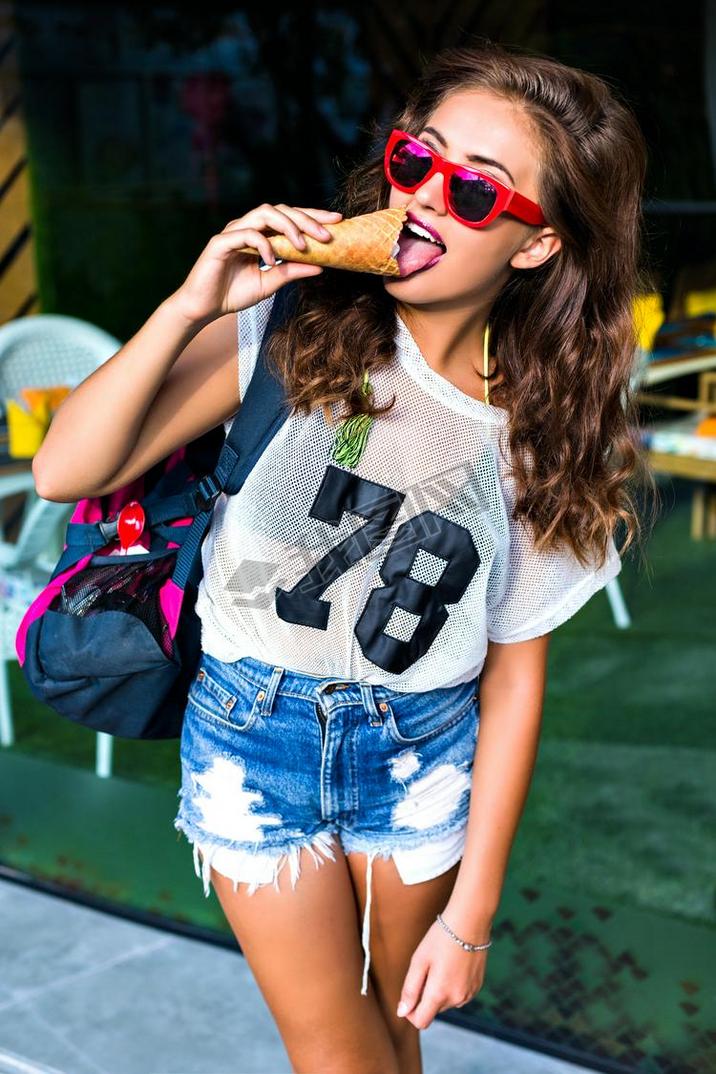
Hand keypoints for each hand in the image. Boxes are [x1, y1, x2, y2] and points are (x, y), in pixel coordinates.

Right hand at [169, 203, 343, 324]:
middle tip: (327, 235)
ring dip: (288, 227)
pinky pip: (246, 235)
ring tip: (303, 246)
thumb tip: (321, 267)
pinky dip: (263, 245)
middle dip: (307, 220)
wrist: (204, 308)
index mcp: (260, 234)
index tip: (338, 222)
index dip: (313, 217)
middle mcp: (247, 227)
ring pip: (264, 214)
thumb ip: (292, 272)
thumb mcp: (270, 283)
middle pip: (281, 210)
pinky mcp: (220, 243)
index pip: (289, 217)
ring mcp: (233, 232)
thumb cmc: (233, 294)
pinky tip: (272, 260)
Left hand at [396, 915, 489, 1029]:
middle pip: (433, 1009)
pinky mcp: (477, 986)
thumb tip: (402, 1012)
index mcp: (439, 994)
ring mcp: (469, 994)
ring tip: (441, 964)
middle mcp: (457, 999)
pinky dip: (452, 986)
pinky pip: (459, 994)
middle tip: (426, 968)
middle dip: (426, 996)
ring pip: (446, 1002)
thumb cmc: (440, 938)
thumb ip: (410, 989)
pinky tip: (453, 964)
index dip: (410, 1013)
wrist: (469, 922)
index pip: (421, 1021)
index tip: (408, 995)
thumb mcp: (419, 961)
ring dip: (439, 991)